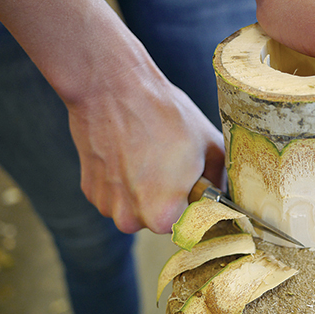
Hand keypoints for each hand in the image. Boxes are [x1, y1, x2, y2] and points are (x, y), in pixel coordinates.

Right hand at [0, 0, 224, 233]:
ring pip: (139, 207)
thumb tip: (224, 195)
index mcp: (163, 216)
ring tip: (150, 155)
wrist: (111, 87)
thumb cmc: (164, 114)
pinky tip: (129, 153)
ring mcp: (106, 206)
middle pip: (163, 219)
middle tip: (174, 164)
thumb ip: (221, 180)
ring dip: (148, 190)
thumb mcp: (209, 145)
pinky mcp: (90, 191)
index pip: (190, 226)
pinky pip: (118, 195)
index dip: (198, 205)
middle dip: (173, 198)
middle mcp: (130, 220)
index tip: (198, 186)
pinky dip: (126, 180)